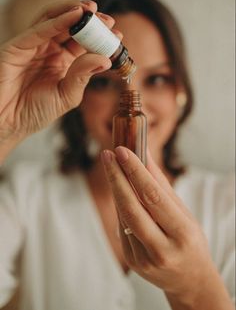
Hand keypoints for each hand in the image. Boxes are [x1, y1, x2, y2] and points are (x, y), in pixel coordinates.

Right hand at [0, 0, 113, 155]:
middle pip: (72, 29)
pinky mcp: (18, 46)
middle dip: (91, 22)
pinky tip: (75, 14)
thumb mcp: (66, 96)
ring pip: (55, 20)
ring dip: (74, 12)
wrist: (7, 123)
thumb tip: (105, 60)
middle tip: (108, 21)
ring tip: (92, 10)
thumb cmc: (34, 112)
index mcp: (62, 63)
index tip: (117, 35)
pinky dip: (58, 20)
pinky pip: (39, 29)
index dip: (100, 38)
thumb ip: (83, 77)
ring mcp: (34, 46)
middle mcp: (49, 51)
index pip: (84, 44)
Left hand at [102, 147, 233, 309]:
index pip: (153, 197)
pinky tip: (119, 190)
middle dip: (116, 178)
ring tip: (111, 166)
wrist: (190, 280)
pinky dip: (120, 205)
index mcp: (181, 234)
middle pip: (131, 208)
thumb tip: (144, 157)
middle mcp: (161, 249)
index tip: (123, 151)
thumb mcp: (184, 213)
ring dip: (115, 189)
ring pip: (123, 216)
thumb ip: (162, 186)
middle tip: (107, 155)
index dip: (135, 172)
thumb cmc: (190, 241)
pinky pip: (122, 227)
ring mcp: (144, 258)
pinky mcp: (132, 261)